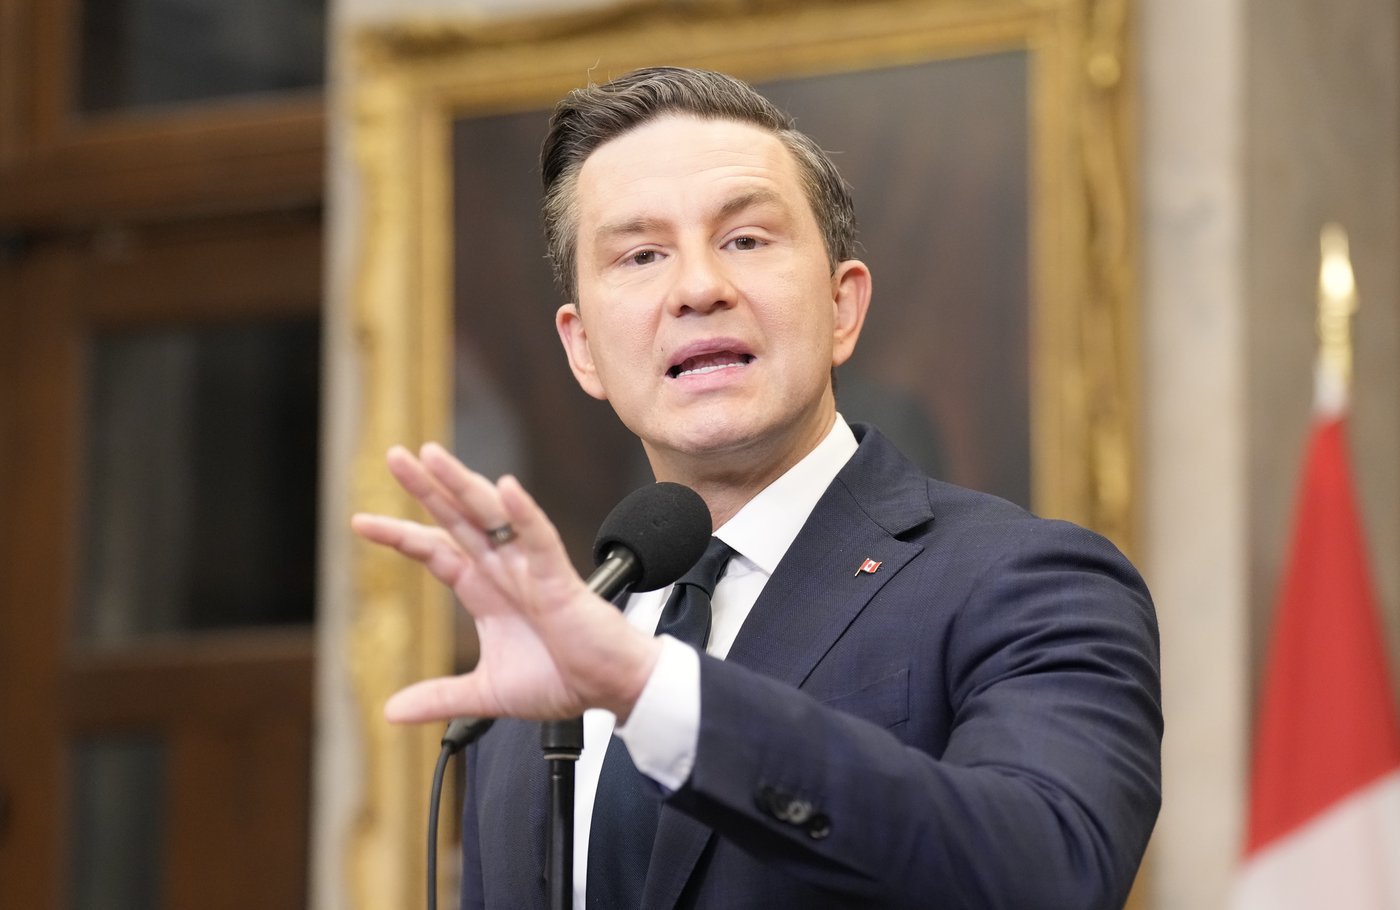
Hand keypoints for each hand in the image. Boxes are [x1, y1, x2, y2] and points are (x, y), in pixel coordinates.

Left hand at [350, 443, 661, 724]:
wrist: (610, 688)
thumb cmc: (561, 680)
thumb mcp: (486, 694)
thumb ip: (440, 697)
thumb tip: (391, 712)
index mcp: (484, 591)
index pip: (435, 553)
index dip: (400, 536)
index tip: (361, 521)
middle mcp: (503, 571)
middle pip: (456, 519)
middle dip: (426, 488)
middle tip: (395, 456)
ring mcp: (529, 569)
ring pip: (490, 515)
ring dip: (462, 484)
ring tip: (432, 456)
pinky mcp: (559, 578)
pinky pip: (539, 538)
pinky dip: (523, 513)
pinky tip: (505, 488)